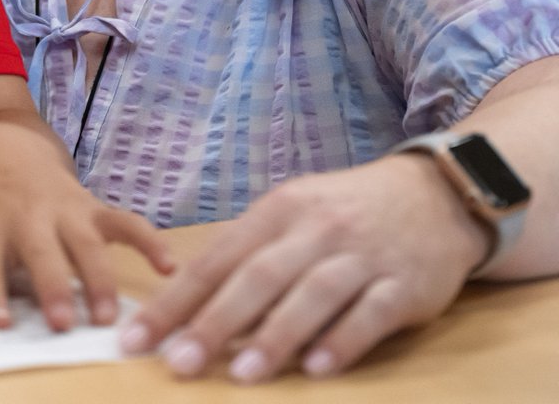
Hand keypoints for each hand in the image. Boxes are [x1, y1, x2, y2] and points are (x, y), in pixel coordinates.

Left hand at [0, 120, 171, 331]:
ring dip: (98, 277)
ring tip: (107, 316)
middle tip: (62, 322)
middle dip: (52, 286)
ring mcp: (62, 208)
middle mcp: (24, 214)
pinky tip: (167, 267)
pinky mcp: (90, 205)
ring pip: (85, 243)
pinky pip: (124, 221)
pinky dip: (148, 241)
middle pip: (40, 253)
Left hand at [121, 156, 489, 382]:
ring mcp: (360, 255)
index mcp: (277, 212)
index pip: (217, 260)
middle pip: (257, 277)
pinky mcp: (403, 284)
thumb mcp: (293, 216)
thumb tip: (193, 305)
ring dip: (275, 337)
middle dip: (214, 322)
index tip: (137, 338)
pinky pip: (369, 315)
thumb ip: (250, 256)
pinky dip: (342, 341)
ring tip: (240, 375)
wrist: (432, 196)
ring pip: (310, 295)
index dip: (176, 300)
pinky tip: (317, 369)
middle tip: (176, 362)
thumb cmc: (345, 213)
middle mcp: (314, 230)